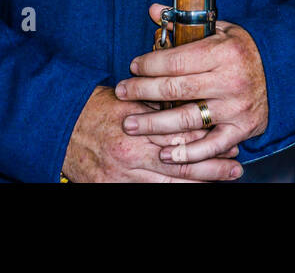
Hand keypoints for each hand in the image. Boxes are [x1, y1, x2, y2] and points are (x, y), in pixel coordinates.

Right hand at [61, 85, 241, 181]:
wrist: (58, 128)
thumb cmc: (94, 108)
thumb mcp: (127, 99)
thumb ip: (157, 105)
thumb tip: (188, 106)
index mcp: (137, 128)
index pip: (182, 136)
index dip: (209, 139)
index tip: (230, 139)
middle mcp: (132, 156)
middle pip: (182, 166)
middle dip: (213, 168)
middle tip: (236, 168)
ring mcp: (122, 177)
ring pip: (170, 185)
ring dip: (200, 184)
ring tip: (222, 180)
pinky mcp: (112, 188)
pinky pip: (150, 194)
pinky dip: (174, 192)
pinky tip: (191, 190)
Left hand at [115, 3, 269, 167]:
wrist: (285, 71)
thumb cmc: (247, 50)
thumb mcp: (219, 29)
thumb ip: (184, 22)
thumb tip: (154, 11)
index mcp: (222, 52)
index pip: (176, 60)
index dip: (149, 65)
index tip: (134, 67)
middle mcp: (229, 80)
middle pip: (174, 89)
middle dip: (142, 92)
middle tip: (122, 92)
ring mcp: (235, 107)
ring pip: (186, 119)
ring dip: (153, 124)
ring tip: (131, 124)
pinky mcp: (241, 128)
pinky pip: (211, 146)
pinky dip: (187, 153)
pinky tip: (166, 153)